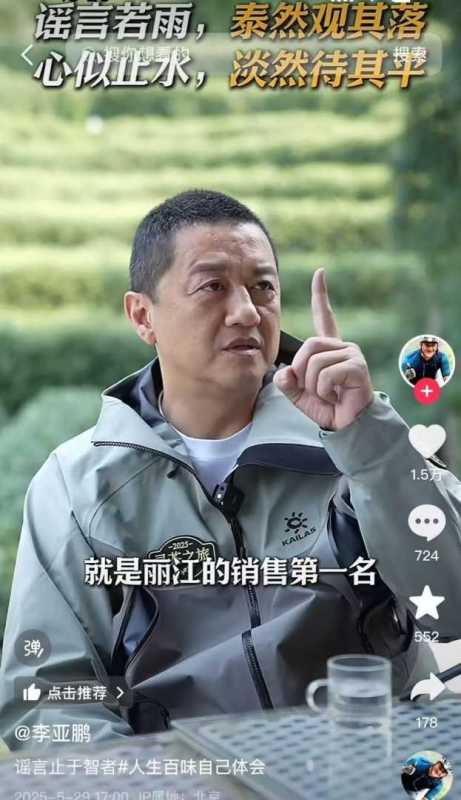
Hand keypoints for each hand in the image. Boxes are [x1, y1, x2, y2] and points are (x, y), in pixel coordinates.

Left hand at [273, 268, 373, 430]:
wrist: (347, 425)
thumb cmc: (327, 408)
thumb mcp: (299, 394)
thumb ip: (287, 382)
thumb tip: (283, 372)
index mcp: (329, 349)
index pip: (324, 317)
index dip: (321, 295)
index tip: (320, 273)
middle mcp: (343, 346)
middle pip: (309, 346)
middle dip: (302, 371)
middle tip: (311, 389)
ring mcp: (352, 354)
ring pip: (315, 363)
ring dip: (313, 386)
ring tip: (328, 394)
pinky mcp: (357, 367)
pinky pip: (326, 375)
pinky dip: (324, 391)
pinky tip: (337, 396)